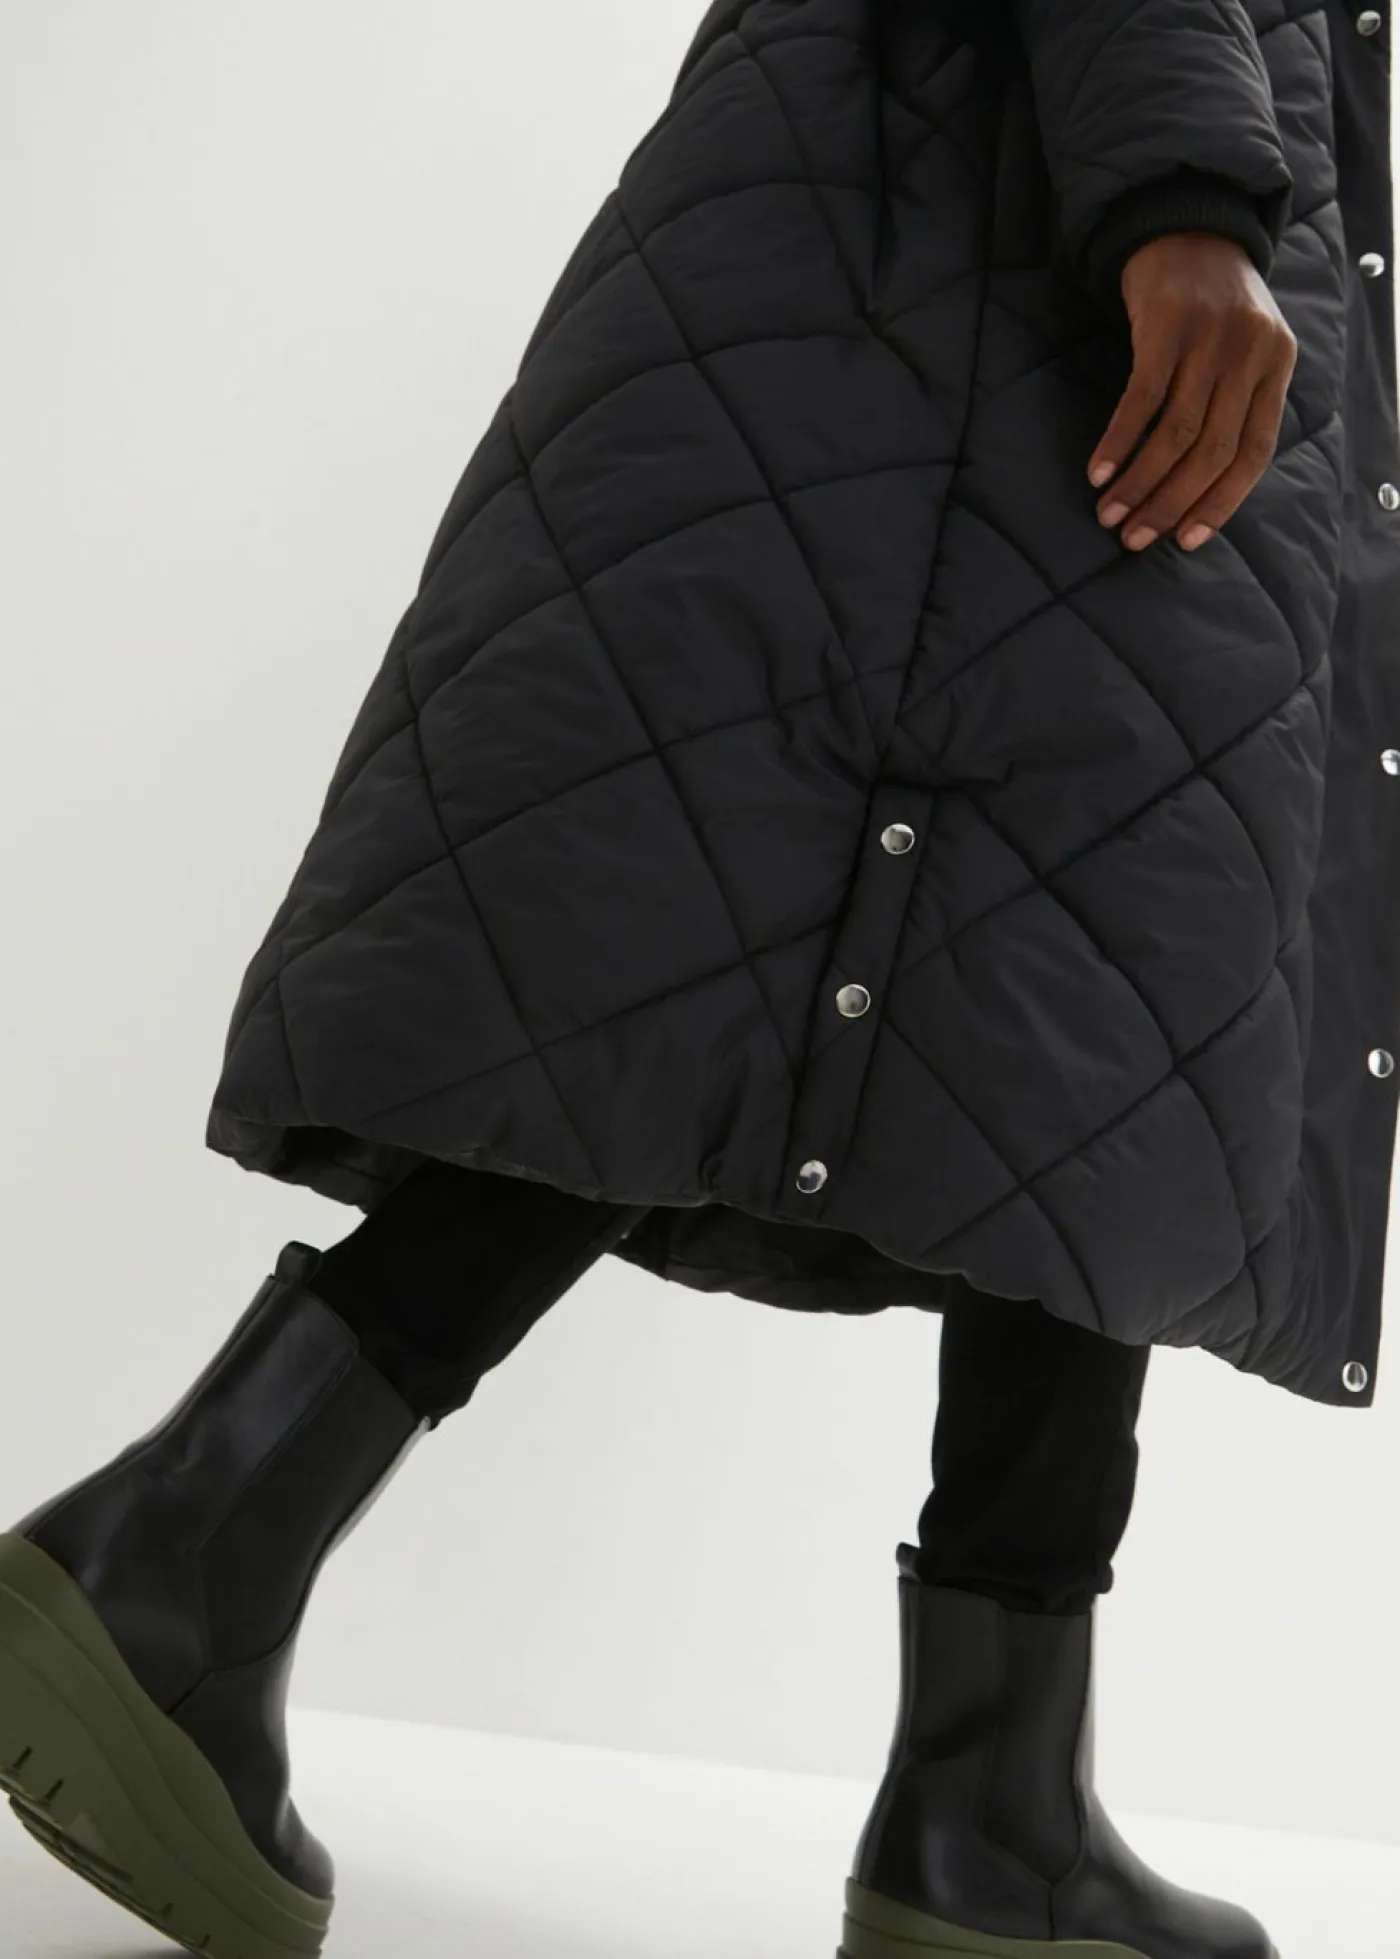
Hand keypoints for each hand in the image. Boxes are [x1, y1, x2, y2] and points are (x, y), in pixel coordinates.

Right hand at [1086, 232, 1297, 552]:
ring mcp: (1210, 338)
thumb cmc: (1213, 303)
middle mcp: (1250, 354)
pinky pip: (1142, 399)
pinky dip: (1118, 441)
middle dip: (1169, 503)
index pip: (1253, 453)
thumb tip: (1201, 486)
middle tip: (1133, 538)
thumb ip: (1238, 403)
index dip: (1219, 503)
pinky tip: (1098, 471)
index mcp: (1276, 367)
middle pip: (1210, 451)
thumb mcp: (1245, 349)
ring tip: (1109, 513)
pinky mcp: (1168, 324)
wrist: (1188, 225)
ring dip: (1139, 482)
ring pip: (1175, 432)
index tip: (1185, 541)